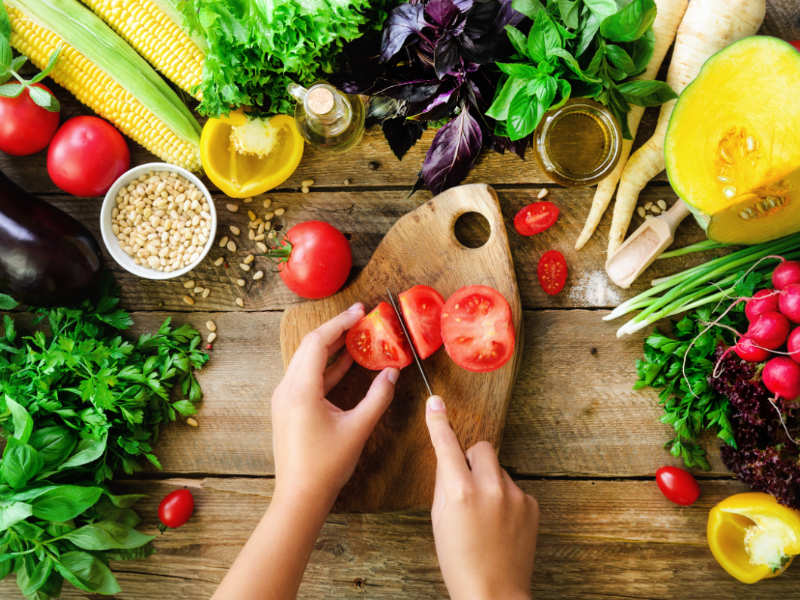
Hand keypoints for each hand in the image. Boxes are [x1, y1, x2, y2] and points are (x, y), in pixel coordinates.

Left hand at [271, 303, 397, 509]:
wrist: (299, 497)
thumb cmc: (326, 465)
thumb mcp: (358, 428)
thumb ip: (377, 397)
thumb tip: (392, 372)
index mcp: (300, 389)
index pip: (318, 342)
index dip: (340, 323)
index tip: (360, 311)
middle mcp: (287, 388)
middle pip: (310, 347)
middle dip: (336, 331)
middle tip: (360, 319)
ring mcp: (284, 398)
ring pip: (306, 361)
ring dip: (331, 348)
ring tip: (356, 336)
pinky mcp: (288, 408)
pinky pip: (306, 377)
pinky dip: (326, 367)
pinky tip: (346, 363)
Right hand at [426, 395, 538, 599]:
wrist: (493, 593)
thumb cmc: (459, 561)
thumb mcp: (440, 519)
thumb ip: (444, 484)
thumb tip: (449, 459)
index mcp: (460, 491)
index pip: (447, 445)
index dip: (438, 422)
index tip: (435, 403)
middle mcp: (489, 487)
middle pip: (482, 447)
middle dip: (473, 459)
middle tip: (467, 485)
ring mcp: (514, 495)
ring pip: (498, 469)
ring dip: (490, 481)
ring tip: (485, 515)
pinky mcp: (531, 505)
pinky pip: (514, 488)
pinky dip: (506, 499)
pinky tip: (501, 524)